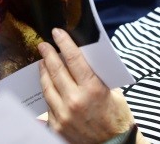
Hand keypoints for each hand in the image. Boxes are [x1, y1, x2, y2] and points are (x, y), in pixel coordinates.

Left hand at [38, 29, 134, 143]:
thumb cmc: (116, 116)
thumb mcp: (112, 91)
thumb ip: (96, 76)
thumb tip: (81, 59)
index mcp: (93, 89)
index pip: (74, 60)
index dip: (64, 43)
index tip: (57, 33)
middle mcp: (76, 100)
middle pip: (56, 71)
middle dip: (49, 55)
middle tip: (44, 45)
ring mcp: (64, 114)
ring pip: (48, 87)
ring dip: (44, 72)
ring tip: (42, 62)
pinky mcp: (57, 126)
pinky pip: (48, 105)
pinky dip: (48, 92)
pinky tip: (47, 85)